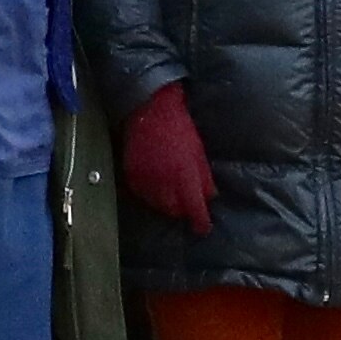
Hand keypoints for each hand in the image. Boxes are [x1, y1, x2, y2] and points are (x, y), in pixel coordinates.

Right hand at [120, 83, 215, 235]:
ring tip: (170, 196)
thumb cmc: (180, 129)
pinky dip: (149, 195)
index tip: (203, 228)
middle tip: (186, 205)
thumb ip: (204, 177)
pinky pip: (141, 194)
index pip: (194, 208)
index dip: (200, 222)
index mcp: (184, 175)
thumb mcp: (199, 152)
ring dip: (165, 204)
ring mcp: (145, 179)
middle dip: (181, 211)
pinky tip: (155, 187)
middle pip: (173, 210)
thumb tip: (210, 197)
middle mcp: (164, 182)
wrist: (150, 111)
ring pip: (156, 204)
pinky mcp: (130, 175)